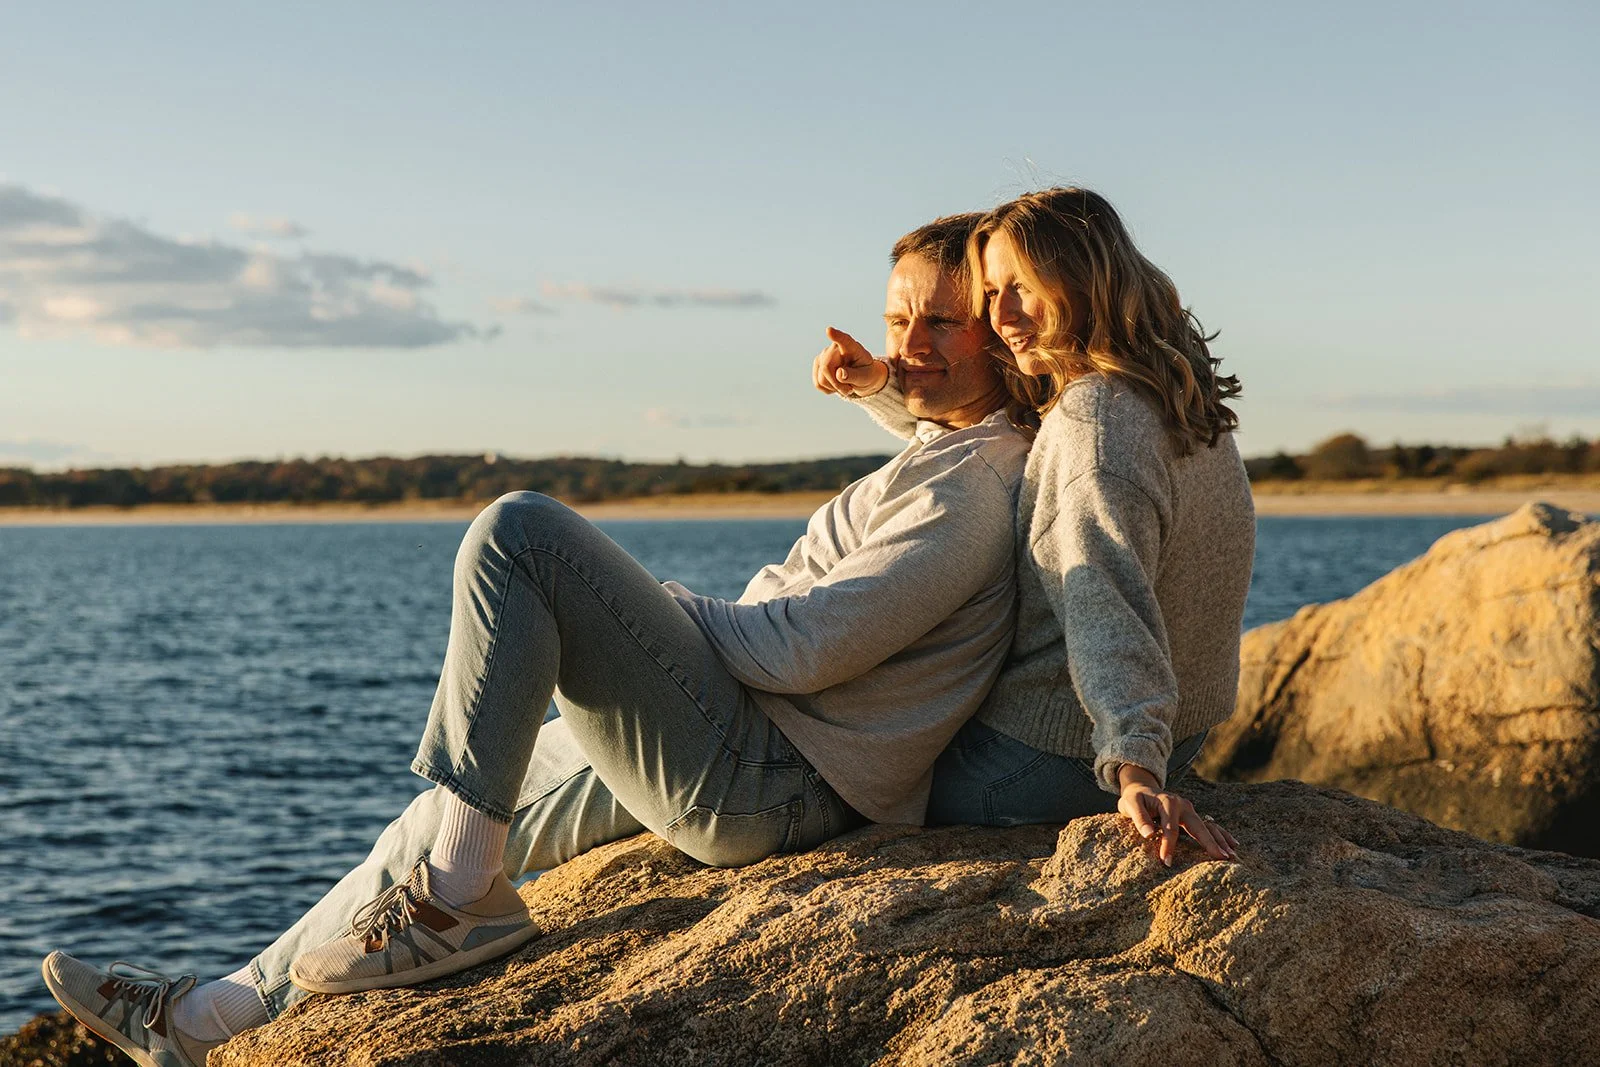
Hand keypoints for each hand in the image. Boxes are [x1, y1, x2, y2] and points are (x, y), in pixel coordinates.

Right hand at [813, 326, 888, 397]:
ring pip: (822, 379)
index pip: (844, 340)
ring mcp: (824, 355)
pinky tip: (836, 384)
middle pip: (826, 367)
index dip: (836, 336)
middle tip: (849, 390)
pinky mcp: (817, 364)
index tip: (829, 331)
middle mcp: (835, 348)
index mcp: (852, 347)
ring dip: (834, 388)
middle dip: (837, 384)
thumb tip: (839, 374)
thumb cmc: (866, 374)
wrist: (861, 378)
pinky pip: (818, 383)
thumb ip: (854, 375)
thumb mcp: (866, 377)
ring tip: (846, 385)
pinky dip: (828, 389)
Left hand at [1116, 764, 1238, 866]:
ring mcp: (1190, 810)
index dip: (1169, 846)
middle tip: (1221, 858)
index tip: (1166, 862)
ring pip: (1208, 826)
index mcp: (1168, 803)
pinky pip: (1209, 825)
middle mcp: (1183, 805)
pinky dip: (1221, 834)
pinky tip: (1233, 844)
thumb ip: (1139, 818)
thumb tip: (1150, 835)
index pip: (1171, 828)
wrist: (1140, 787)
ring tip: (1231, 855)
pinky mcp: (1192, 815)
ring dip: (1220, 840)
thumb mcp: (1130, 804)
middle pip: (1198, 826)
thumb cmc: (1134, 798)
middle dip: (1210, 843)